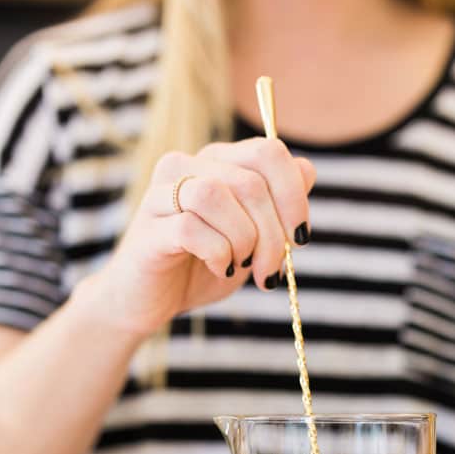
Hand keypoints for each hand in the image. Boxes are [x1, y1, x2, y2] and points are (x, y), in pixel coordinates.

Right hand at [88, 138, 315, 338]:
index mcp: (216, 161)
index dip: (294, 196)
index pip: (268, 152)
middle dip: (274, 234)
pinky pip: (191, 229)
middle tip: (271, 271)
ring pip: (216, 195)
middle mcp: (186, 166)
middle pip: (250, 181)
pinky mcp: (148, 227)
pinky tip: (219, 267)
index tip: (300, 239)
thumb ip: (276, 206)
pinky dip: (217, 253)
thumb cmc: (201, 267)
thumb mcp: (251, 238)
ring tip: (242, 267)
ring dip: (244, 241)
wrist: (149, 302)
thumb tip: (306, 170)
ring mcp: (161, 194)